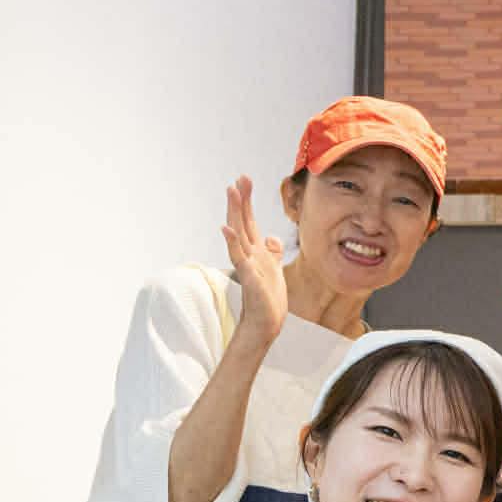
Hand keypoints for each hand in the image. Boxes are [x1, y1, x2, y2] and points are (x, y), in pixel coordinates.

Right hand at [221, 175, 288, 347]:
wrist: (265, 323)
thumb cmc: (268, 300)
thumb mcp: (275, 270)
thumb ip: (271, 253)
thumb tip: (272, 237)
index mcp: (255, 252)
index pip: (249, 221)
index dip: (247, 201)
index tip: (245, 180)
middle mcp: (248, 255)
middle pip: (242, 222)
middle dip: (241, 200)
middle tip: (240, 178)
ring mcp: (247, 265)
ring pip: (238, 234)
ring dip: (234, 213)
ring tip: (231, 192)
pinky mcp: (249, 277)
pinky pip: (239, 257)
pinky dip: (232, 242)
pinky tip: (227, 228)